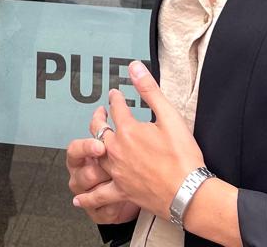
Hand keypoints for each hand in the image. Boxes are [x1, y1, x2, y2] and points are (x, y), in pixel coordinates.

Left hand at [77, 61, 204, 218]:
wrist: (189, 192)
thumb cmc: (183, 156)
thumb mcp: (169, 117)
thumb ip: (149, 90)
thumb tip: (134, 66)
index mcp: (128, 130)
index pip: (116, 108)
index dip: (115, 99)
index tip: (115, 94)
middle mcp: (117, 150)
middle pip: (99, 130)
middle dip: (99, 118)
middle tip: (100, 112)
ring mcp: (117, 172)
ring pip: (96, 158)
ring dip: (91, 148)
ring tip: (89, 144)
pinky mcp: (122, 191)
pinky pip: (100, 194)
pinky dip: (89, 196)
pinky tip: (78, 199)